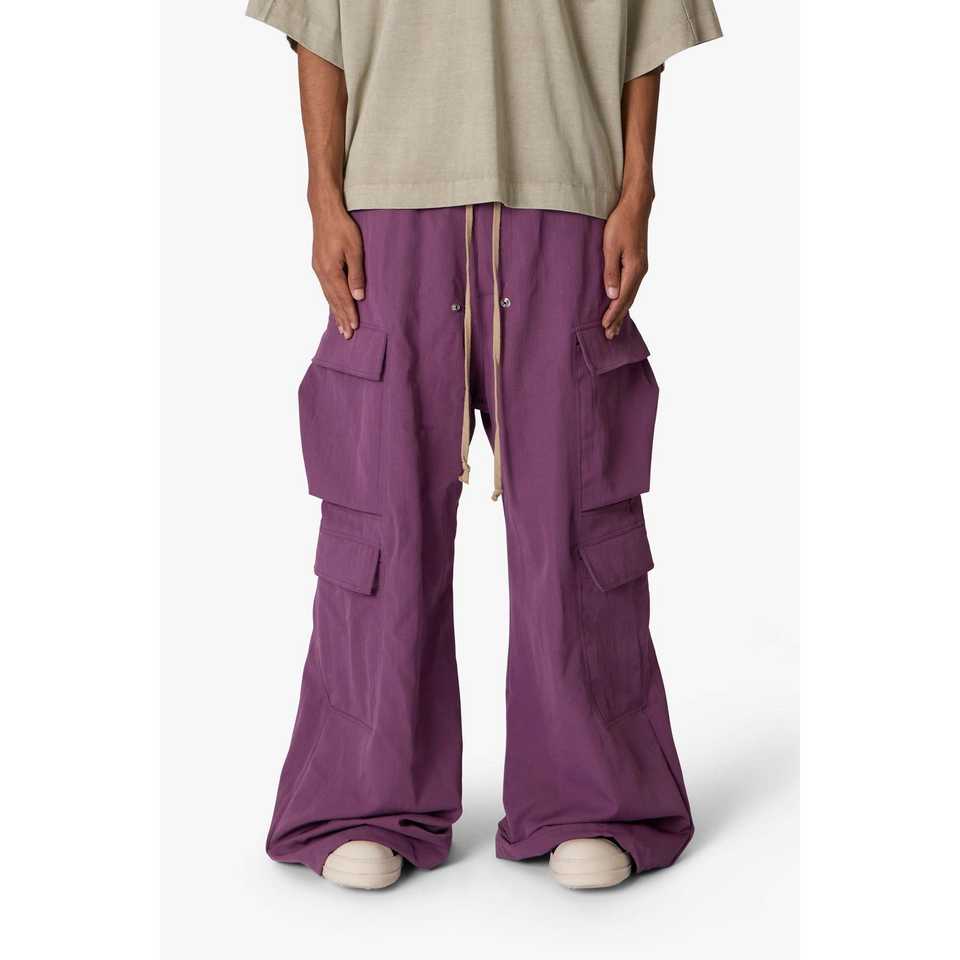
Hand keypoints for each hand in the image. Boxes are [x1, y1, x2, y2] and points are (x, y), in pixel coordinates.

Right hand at [310, 197, 364, 339]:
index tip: (354, 328)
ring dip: (335, 312)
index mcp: (331, 271)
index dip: (349, 313)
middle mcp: (322, 273)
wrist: (324, 210)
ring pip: (328, 296)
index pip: (343, 298)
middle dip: (341, 318)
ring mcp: (318, 269)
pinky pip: (325, 288)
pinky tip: (333, 305)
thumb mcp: (354, 250)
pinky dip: (330, 300)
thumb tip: (358, 296)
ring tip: (340, 326)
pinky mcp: (318, 264)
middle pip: (333, 301)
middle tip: (347, 335)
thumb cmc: (342, 227)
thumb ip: (356, 274)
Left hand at [601, 190, 652, 338]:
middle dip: (618, 318)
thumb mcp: (610, 247)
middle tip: (609, 335)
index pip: (622, 298)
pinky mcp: (638, 263)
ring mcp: (641, 268)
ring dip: (622, 311)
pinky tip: (621, 304)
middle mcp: (640, 271)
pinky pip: (632, 287)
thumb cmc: (621, 223)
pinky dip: (626, 300)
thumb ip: (611, 272)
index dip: (613, 314)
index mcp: (634, 269)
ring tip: (614, 326)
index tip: (604, 326)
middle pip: (628, 301)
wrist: (636, 206)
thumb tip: (612, 295)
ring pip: (631, 295)